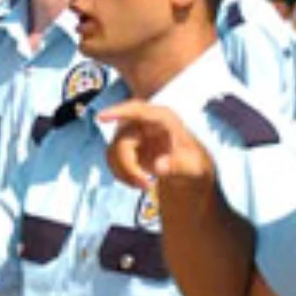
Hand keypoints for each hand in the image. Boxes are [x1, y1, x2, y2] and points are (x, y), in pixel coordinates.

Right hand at [98, 101, 216, 190]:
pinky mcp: (122, 143)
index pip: (137, 110)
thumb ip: (179, 165)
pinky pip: (112, 159)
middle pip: (123, 141)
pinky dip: (122, 174)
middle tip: (146, 186)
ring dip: (125, 173)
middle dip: (129, 167)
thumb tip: (159, 166)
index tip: (101, 117)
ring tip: (145, 185)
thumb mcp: (194, 165)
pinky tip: (136, 181)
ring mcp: (130, 131)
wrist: (186, 166)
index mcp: (162, 118)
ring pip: (113, 151)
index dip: (118, 112)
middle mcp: (142, 121)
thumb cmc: (192, 161)